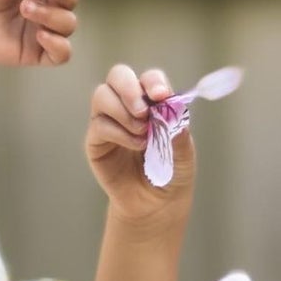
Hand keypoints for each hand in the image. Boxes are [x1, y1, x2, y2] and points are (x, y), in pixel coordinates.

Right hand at [86, 64, 193, 226]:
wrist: (156, 204)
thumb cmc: (172, 173)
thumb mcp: (184, 154)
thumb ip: (179, 133)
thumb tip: (173, 112)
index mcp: (152, 101)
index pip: (148, 79)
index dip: (153, 82)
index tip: (161, 96)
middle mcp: (127, 105)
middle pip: (118, 75)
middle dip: (130, 88)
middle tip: (144, 111)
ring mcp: (108, 121)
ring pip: (102, 95)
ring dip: (123, 112)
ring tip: (143, 134)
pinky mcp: (96, 141)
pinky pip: (99, 125)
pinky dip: (119, 133)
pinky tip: (136, 146)